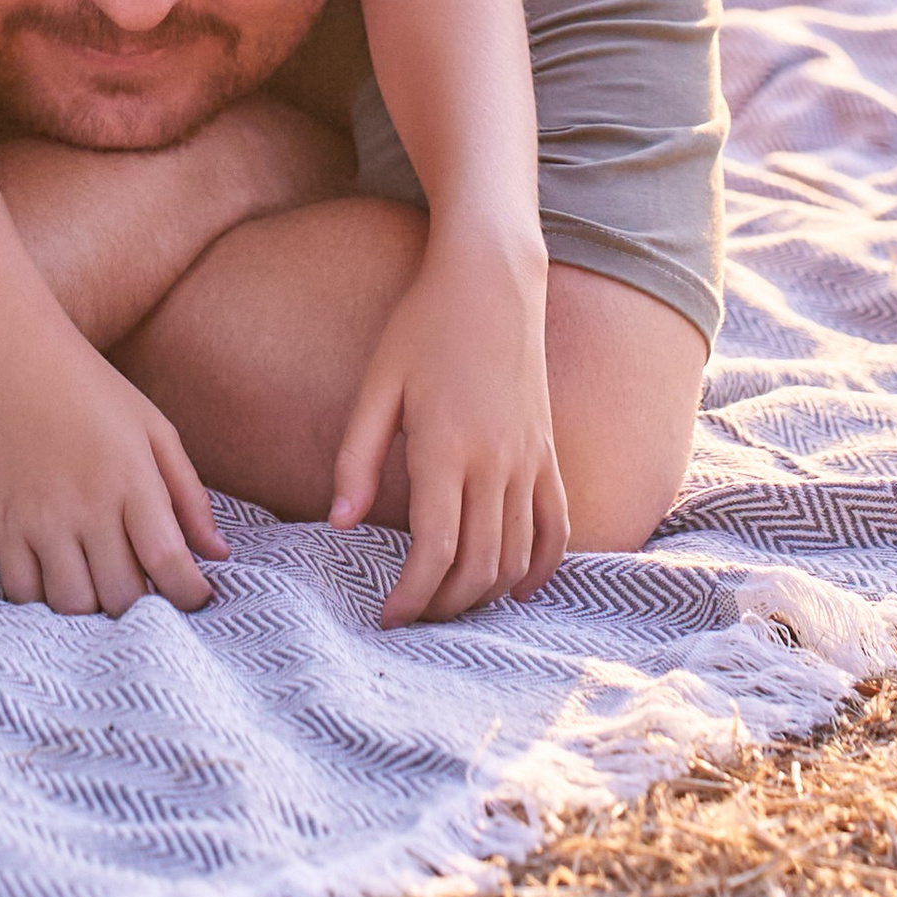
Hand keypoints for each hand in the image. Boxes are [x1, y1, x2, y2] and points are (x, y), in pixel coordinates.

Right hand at [0, 317, 228, 616]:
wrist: (10, 353)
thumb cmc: (91, 387)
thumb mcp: (154, 428)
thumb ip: (189, 495)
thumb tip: (219, 555)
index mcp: (132, 478)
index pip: (169, 564)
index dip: (190, 595)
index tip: (195, 595)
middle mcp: (87, 505)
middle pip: (122, 596)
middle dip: (143, 604)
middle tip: (145, 587)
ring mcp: (39, 517)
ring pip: (73, 604)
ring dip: (94, 606)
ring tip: (102, 583)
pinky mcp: (0, 522)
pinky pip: (22, 592)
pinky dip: (44, 599)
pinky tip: (59, 577)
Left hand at [330, 223, 566, 625]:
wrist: (491, 279)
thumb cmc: (423, 326)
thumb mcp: (377, 384)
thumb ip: (357, 458)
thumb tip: (339, 524)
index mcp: (446, 448)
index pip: (433, 551)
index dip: (409, 597)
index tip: (385, 617)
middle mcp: (495, 463)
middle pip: (477, 567)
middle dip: (442, 607)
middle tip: (410, 616)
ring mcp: (529, 460)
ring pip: (516, 557)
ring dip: (483, 595)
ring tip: (447, 604)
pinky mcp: (548, 452)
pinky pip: (557, 527)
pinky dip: (541, 567)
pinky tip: (517, 588)